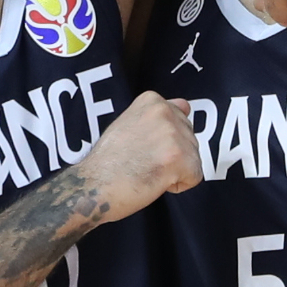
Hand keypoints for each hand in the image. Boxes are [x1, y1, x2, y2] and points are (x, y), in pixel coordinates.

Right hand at [78, 91, 202, 221]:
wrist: (92, 186)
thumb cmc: (107, 163)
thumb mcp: (129, 124)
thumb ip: (158, 116)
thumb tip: (186, 106)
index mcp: (152, 101)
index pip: (181, 121)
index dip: (163, 142)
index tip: (142, 148)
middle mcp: (165, 112)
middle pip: (190, 140)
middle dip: (173, 156)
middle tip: (143, 162)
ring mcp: (173, 134)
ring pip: (193, 158)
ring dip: (175, 171)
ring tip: (146, 171)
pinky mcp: (180, 158)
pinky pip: (194, 177)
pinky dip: (177, 185)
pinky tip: (154, 181)